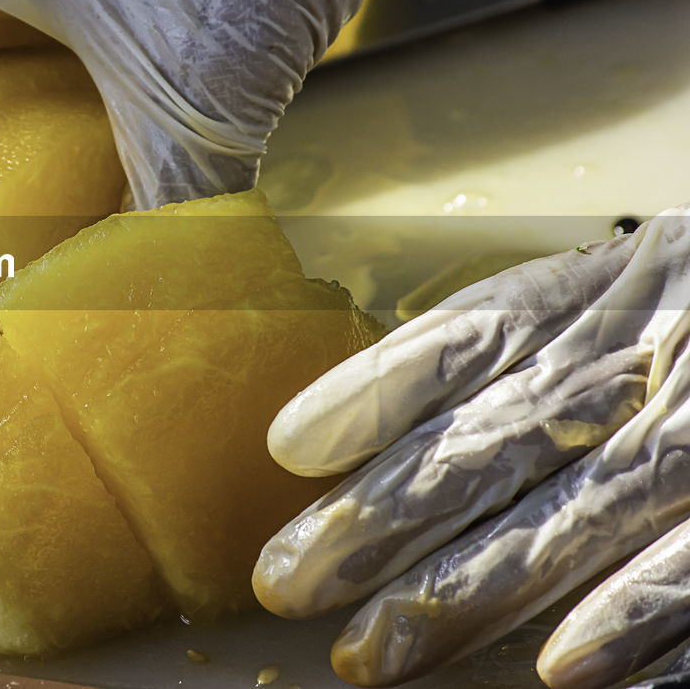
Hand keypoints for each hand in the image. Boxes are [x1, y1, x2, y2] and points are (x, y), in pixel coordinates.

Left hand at [254, 205, 689, 687]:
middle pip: (501, 439)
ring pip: (584, 513)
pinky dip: (638, 619)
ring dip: (474, 590)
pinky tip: (561, 676)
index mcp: (610, 290)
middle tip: (287, 584)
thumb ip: (522, 345)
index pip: (476, 335)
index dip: (379, 388)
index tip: (287, 448)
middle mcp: (659, 347)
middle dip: (386, 520)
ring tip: (375, 653)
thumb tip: (364, 427)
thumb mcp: (622, 291)